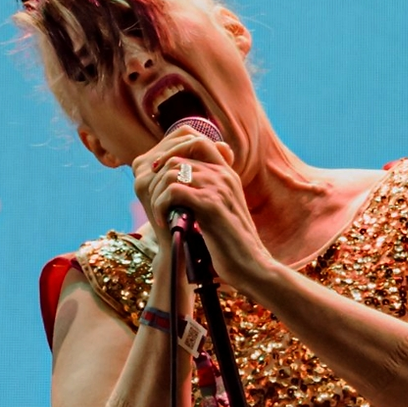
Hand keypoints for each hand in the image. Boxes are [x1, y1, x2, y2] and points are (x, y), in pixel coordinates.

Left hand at [132, 131, 272, 291]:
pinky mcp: (211, 205)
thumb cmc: (232, 244)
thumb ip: (204, 194)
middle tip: (155, 200)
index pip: (196, 141)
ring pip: (171, 171)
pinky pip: (173, 191)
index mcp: (227, 173)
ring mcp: (218, 188)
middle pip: (178, 156)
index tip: (158, 172)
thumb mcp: (218, 211)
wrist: (251, 265)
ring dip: (157, 193)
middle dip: (158, 177)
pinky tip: (163, 222)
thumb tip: (176, 186)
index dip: (172, 151)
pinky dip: (161, 205)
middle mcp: (224, 175)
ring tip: (159, 214)